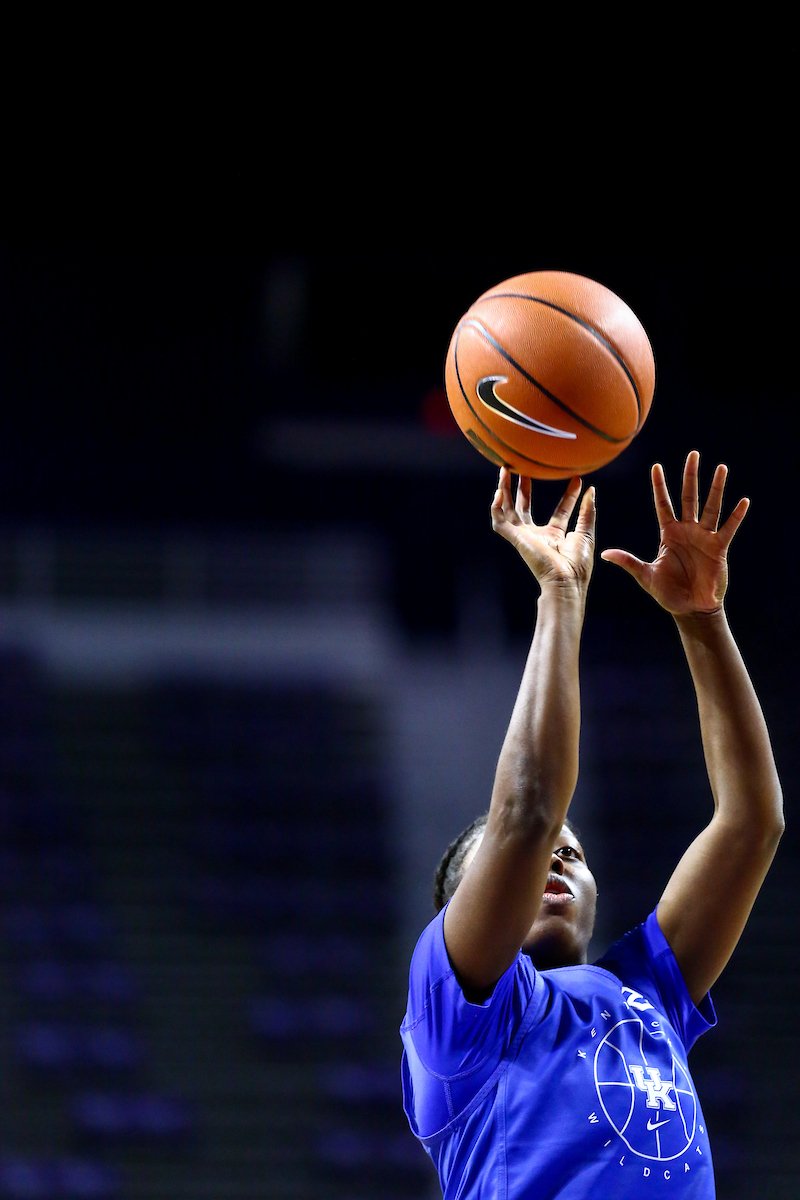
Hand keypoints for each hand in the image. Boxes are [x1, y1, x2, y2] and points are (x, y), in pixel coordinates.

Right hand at [491, 467, 595, 593]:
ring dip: (505, 490)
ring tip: (505, 470)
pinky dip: (496, 507)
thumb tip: (591, 490)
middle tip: (525, 467)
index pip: (561, 511)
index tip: (577, 480)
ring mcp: (524, 536)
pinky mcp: (514, 539)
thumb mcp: (586, 533)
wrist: (564, 579)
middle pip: (526, 507)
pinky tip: (498, 492)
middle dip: (525, 488)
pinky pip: (499, 521)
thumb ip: (587, 511)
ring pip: (509, 510)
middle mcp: (537, 535)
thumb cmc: (576, 564)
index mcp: (556, 536)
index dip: (569, 496)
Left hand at [601, 450, 748, 615]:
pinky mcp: (719, 548)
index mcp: (668, 533)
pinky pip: (728, 529)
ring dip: (716, 488)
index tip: (656, 466)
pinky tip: (744, 501)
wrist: (691, 609)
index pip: (663, 504)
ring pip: (710, 507)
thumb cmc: (668, 593)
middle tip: (693, 453)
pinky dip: (736, 516)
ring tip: (721, 467)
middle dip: (690, 476)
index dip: (660, 486)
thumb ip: (629, 562)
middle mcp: (686, 530)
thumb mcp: (646, 576)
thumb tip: (604, 553)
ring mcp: (704, 537)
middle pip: (688, 497)